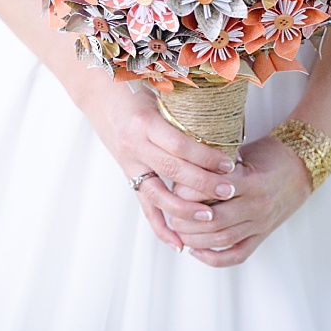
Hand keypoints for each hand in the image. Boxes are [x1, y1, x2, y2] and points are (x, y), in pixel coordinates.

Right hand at [85, 80, 239, 252]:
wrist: (101, 95)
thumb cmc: (138, 88)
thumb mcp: (161, 90)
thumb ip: (186, 104)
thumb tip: (225, 112)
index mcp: (145, 122)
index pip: (178, 145)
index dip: (205, 156)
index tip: (229, 164)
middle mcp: (134, 145)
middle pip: (171, 170)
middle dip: (202, 184)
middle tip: (229, 191)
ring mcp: (129, 163)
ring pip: (157, 194)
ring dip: (184, 209)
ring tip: (209, 217)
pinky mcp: (129, 175)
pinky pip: (144, 206)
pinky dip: (160, 226)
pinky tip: (178, 242)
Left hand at [168, 135, 312, 266]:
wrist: (303, 167)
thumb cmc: (270, 154)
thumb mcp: (244, 150)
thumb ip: (217, 163)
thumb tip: (181, 170)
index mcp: (252, 180)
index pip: (211, 190)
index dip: (187, 192)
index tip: (175, 188)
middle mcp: (257, 205)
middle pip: (212, 220)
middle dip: (185, 220)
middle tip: (171, 213)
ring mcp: (261, 223)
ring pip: (221, 239)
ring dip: (194, 239)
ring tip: (178, 232)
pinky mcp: (263, 235)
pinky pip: (237, 254)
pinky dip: (214, 258)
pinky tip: (197, 252)